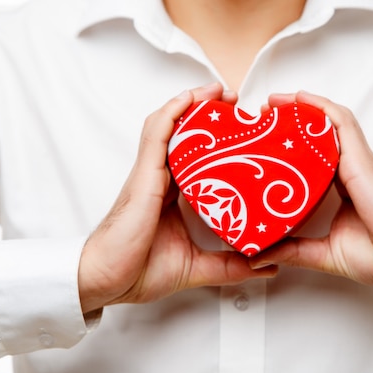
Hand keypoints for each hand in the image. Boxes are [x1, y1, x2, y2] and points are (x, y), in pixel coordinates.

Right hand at [78, 83, 277, 313]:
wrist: (105, 280)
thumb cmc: (138, 271)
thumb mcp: (197, 266)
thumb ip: (230, 266)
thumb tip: (266, 266)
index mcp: (172, 198)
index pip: (194, 160)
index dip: (215, 143)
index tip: (242, 134)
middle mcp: (161, 181)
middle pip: (183, 136)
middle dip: (208, 115)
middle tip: (235, 104)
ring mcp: (150, 175)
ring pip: (169, 127)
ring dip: (192, 105)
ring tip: (217, 92)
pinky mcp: (143, 175)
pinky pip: (157, 134)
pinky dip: (173, 112)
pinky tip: (189, 98)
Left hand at [251, 91, 372, 292]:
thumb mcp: (326, 253)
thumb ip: (294, 251)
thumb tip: (259, 255)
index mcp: (342, 189)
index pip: (314, 157)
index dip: (291, 146)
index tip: (264, 143)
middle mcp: (349, 171)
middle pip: (318, 135)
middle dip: (290, 121)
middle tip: (261, 117)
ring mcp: (356, 163)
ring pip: (328, 123)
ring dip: (302, 108)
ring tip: (274, 102)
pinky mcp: (361, 160)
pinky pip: (341, 124)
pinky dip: (321, 107)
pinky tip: (300, 98)